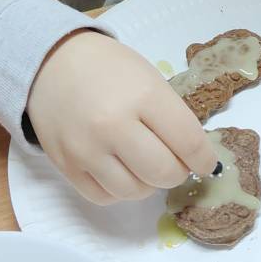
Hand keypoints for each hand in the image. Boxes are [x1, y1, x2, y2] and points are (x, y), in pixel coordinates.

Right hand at [26, 30, 217, 204]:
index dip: (204, 158)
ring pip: (135, 192)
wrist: (53, 63)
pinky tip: (121, 169)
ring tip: (145, 163)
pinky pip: (105, 198)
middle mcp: (115, 125)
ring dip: (149, 183)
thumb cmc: (109, 67)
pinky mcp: (67, 166)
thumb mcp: (149, 78)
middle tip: (175, 162)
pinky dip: (120, 190)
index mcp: (143, 95)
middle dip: (178, 172)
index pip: (188, 141)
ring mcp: (88, 149)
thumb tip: (194, 155)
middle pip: (164, 173)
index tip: (207, 162)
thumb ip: (172, 115)